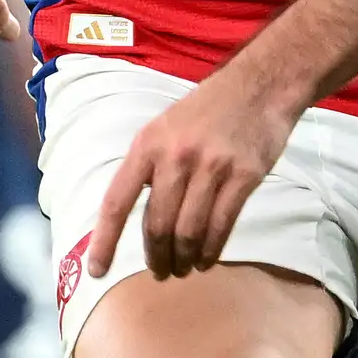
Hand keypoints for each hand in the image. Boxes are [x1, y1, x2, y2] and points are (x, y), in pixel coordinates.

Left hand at [87, 61, 301, 281]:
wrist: (261, 84)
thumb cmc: (207, 109)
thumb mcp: (164, 127)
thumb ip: (149, 167)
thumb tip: (136, 215)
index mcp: (148, 144)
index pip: (118, 201)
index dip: (105, 241)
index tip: (97, 271)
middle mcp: (176, 156)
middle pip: (157, 225)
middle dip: (156, 258)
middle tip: (160, 273)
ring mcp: (212, 166)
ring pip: (189, 231)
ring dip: (184, 259)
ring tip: (184, 269)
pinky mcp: (244, 176)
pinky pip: (221, 225)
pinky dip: (211, 250)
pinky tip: (207, 259)